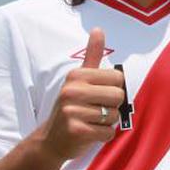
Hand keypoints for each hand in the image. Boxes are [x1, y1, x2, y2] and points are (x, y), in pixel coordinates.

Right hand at [40, 28, 124, 160]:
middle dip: (111, 107)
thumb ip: (92, 55)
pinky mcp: (76, 130)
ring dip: (106, 123)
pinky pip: (107, 133)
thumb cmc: (72, 108)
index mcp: (76, 75)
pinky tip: (88, 133)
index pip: (118, 78)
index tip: (97, 96)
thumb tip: (98, 28)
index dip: (113, 90)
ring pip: (114, 116)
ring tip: (89, 122)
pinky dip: (102, 136)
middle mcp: (72, 90)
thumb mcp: (79, 80)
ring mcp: (72, 110)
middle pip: (118, 96)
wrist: (51, 140)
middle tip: (93, 111)